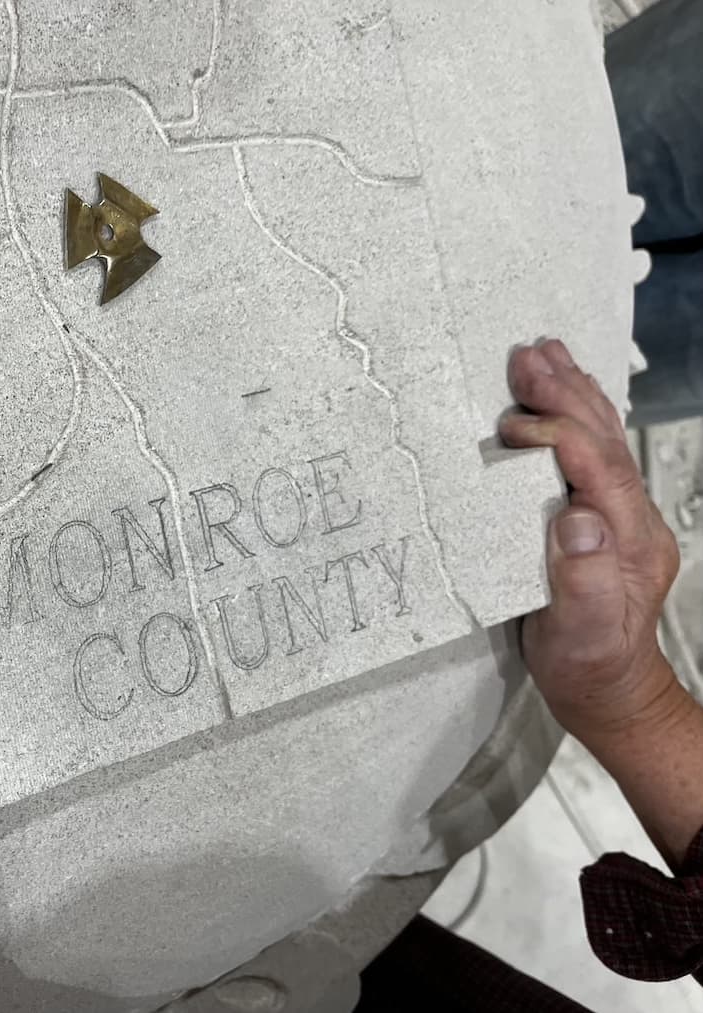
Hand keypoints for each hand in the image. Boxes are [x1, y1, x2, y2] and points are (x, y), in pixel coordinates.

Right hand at [501, 339, 682, 743]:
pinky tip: (559, 400)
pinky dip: (573, 419)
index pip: (600, 470)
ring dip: (572, 395)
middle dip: (567, 394)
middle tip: (529, 356)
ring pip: (601, 440)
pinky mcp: (598, 519)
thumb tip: (576, 519)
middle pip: (605, 441)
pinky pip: (590, 456)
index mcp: (630, 542)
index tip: (515, 426)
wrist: (610, 691)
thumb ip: (583, 580)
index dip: (560, 438)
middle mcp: (632, 521)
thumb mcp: (582, 637)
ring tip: (544, 357)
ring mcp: (619, 517)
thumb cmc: (589, 667)